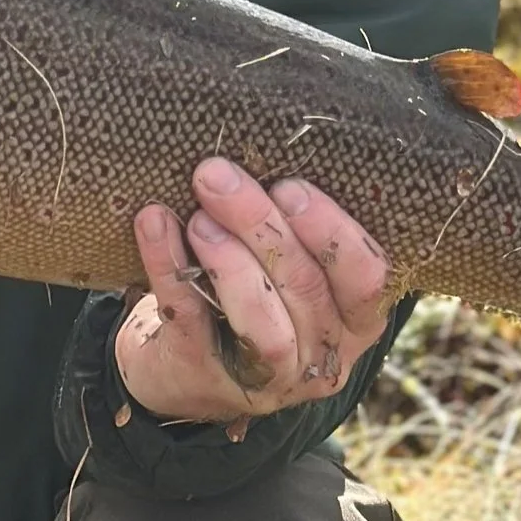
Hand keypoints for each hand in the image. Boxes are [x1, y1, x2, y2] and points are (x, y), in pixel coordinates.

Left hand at [115, 160, 390, 425]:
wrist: (181, 363)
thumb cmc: (250, 291)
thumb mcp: (287, 265)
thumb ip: (294, 224)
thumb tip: (267, 142)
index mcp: (354, 320)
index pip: (367, 278)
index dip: (332, 231)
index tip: (290, 186)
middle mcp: (321, 355)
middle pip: (306, 290)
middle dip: (262, 227)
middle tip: (218, 175)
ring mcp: (267, 378)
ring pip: (262, 326)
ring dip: (229, 263)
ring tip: (199, 216)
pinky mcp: (206, 377)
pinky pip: (191, 320)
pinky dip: (170, 267)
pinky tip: (154, 223)